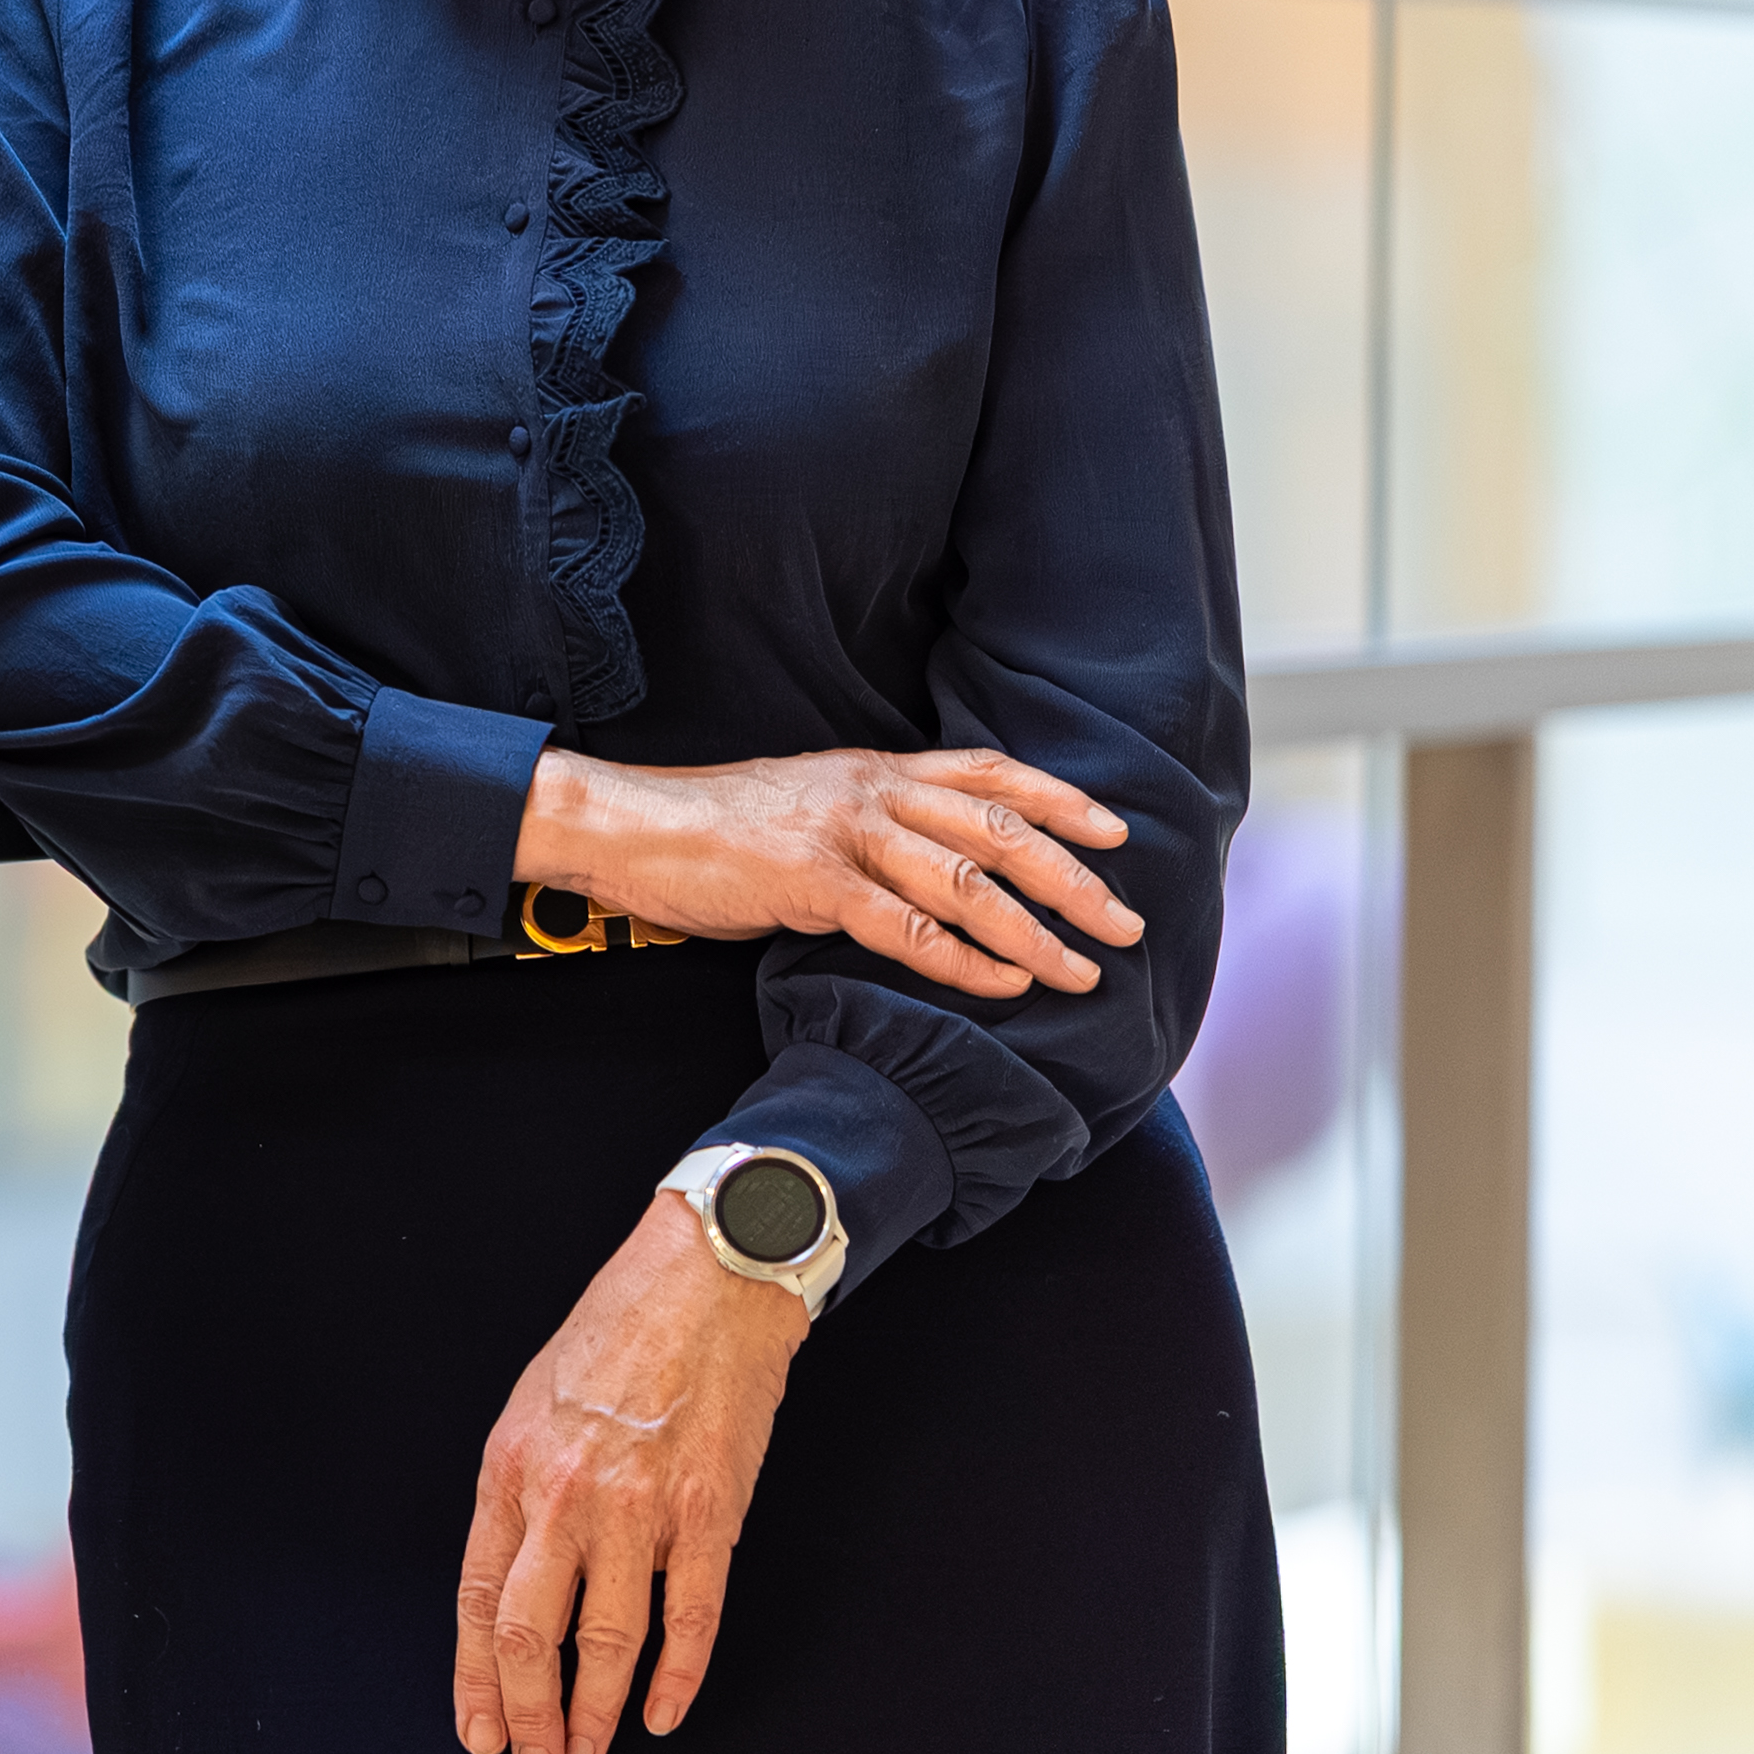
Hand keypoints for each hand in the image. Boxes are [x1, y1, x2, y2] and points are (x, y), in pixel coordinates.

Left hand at [453, 1194, 800, 1753]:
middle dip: (528, 1712)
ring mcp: (639, 1508)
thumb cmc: (615, 1336)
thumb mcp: (533, 1403)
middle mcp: (565, 1493)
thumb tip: (509, 1573)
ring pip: (608, 1639)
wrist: (703, 1282)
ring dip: (596, 1711)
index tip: (477, 1730)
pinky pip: (690, 1616)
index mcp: (511, 1466)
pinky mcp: (709, 1513)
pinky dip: (676, 1676)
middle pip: (532, 1632)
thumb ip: (520, 1487)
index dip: (476, 1675)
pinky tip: (661, 1714)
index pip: (480, 1596)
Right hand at [516, 742, 1138, 999]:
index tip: (1114, 831)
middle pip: (998, 829)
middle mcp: (870, 793)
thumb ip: (867, 819)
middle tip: (1124, 923)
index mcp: (871, 769)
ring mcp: (843, 836)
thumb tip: (925, 856)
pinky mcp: (812, 884)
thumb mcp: (804, 801)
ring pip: (968, 882)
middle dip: (1072, 879)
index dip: (1059, 800)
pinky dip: (966, 961)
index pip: (988, 772)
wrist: (629, 826)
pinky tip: (1004, 984)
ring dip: (1036, 931)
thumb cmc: (711, 825)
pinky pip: (910, 928)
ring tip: (1081, 971)